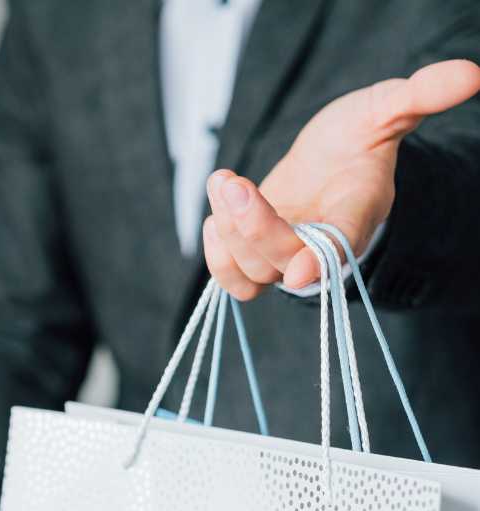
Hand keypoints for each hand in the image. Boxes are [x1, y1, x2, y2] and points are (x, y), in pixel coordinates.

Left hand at [203, 60, 479, 299]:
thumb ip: (418, 95)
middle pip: (282, 262)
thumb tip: (469, 72)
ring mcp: (285, 257)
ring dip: (228, 232)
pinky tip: (215, 214)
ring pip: (251, 272)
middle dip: (252, 227)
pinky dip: (217, 254)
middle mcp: (319, 247)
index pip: (339, 250)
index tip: (299, 274)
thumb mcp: (385, 109)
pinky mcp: (256, 258)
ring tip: (223, 181)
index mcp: (355, 217)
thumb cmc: (357, 140)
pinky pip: (231, 280)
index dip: (320, 265)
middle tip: (231, 181)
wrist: (331, 161)